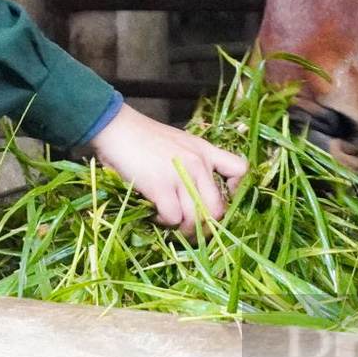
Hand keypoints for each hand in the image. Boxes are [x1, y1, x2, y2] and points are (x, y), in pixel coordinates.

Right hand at [85, 103, 248, 236]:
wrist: (117, 127)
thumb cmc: (143, 137)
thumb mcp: (178, 143)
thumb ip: (191, 164)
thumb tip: (193, 197)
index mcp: (205, 151)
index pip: (240, 169)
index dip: (236, 190)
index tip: (221, 198)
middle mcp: (198, 164)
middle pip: (218, 209)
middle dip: (205, 227)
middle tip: (190, 229)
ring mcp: (181, 175)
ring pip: (196, 219)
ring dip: (183, 228)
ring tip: (170, 222)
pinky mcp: (161, 186)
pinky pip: (173, 218)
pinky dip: (164, 222)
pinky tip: (155, 212)